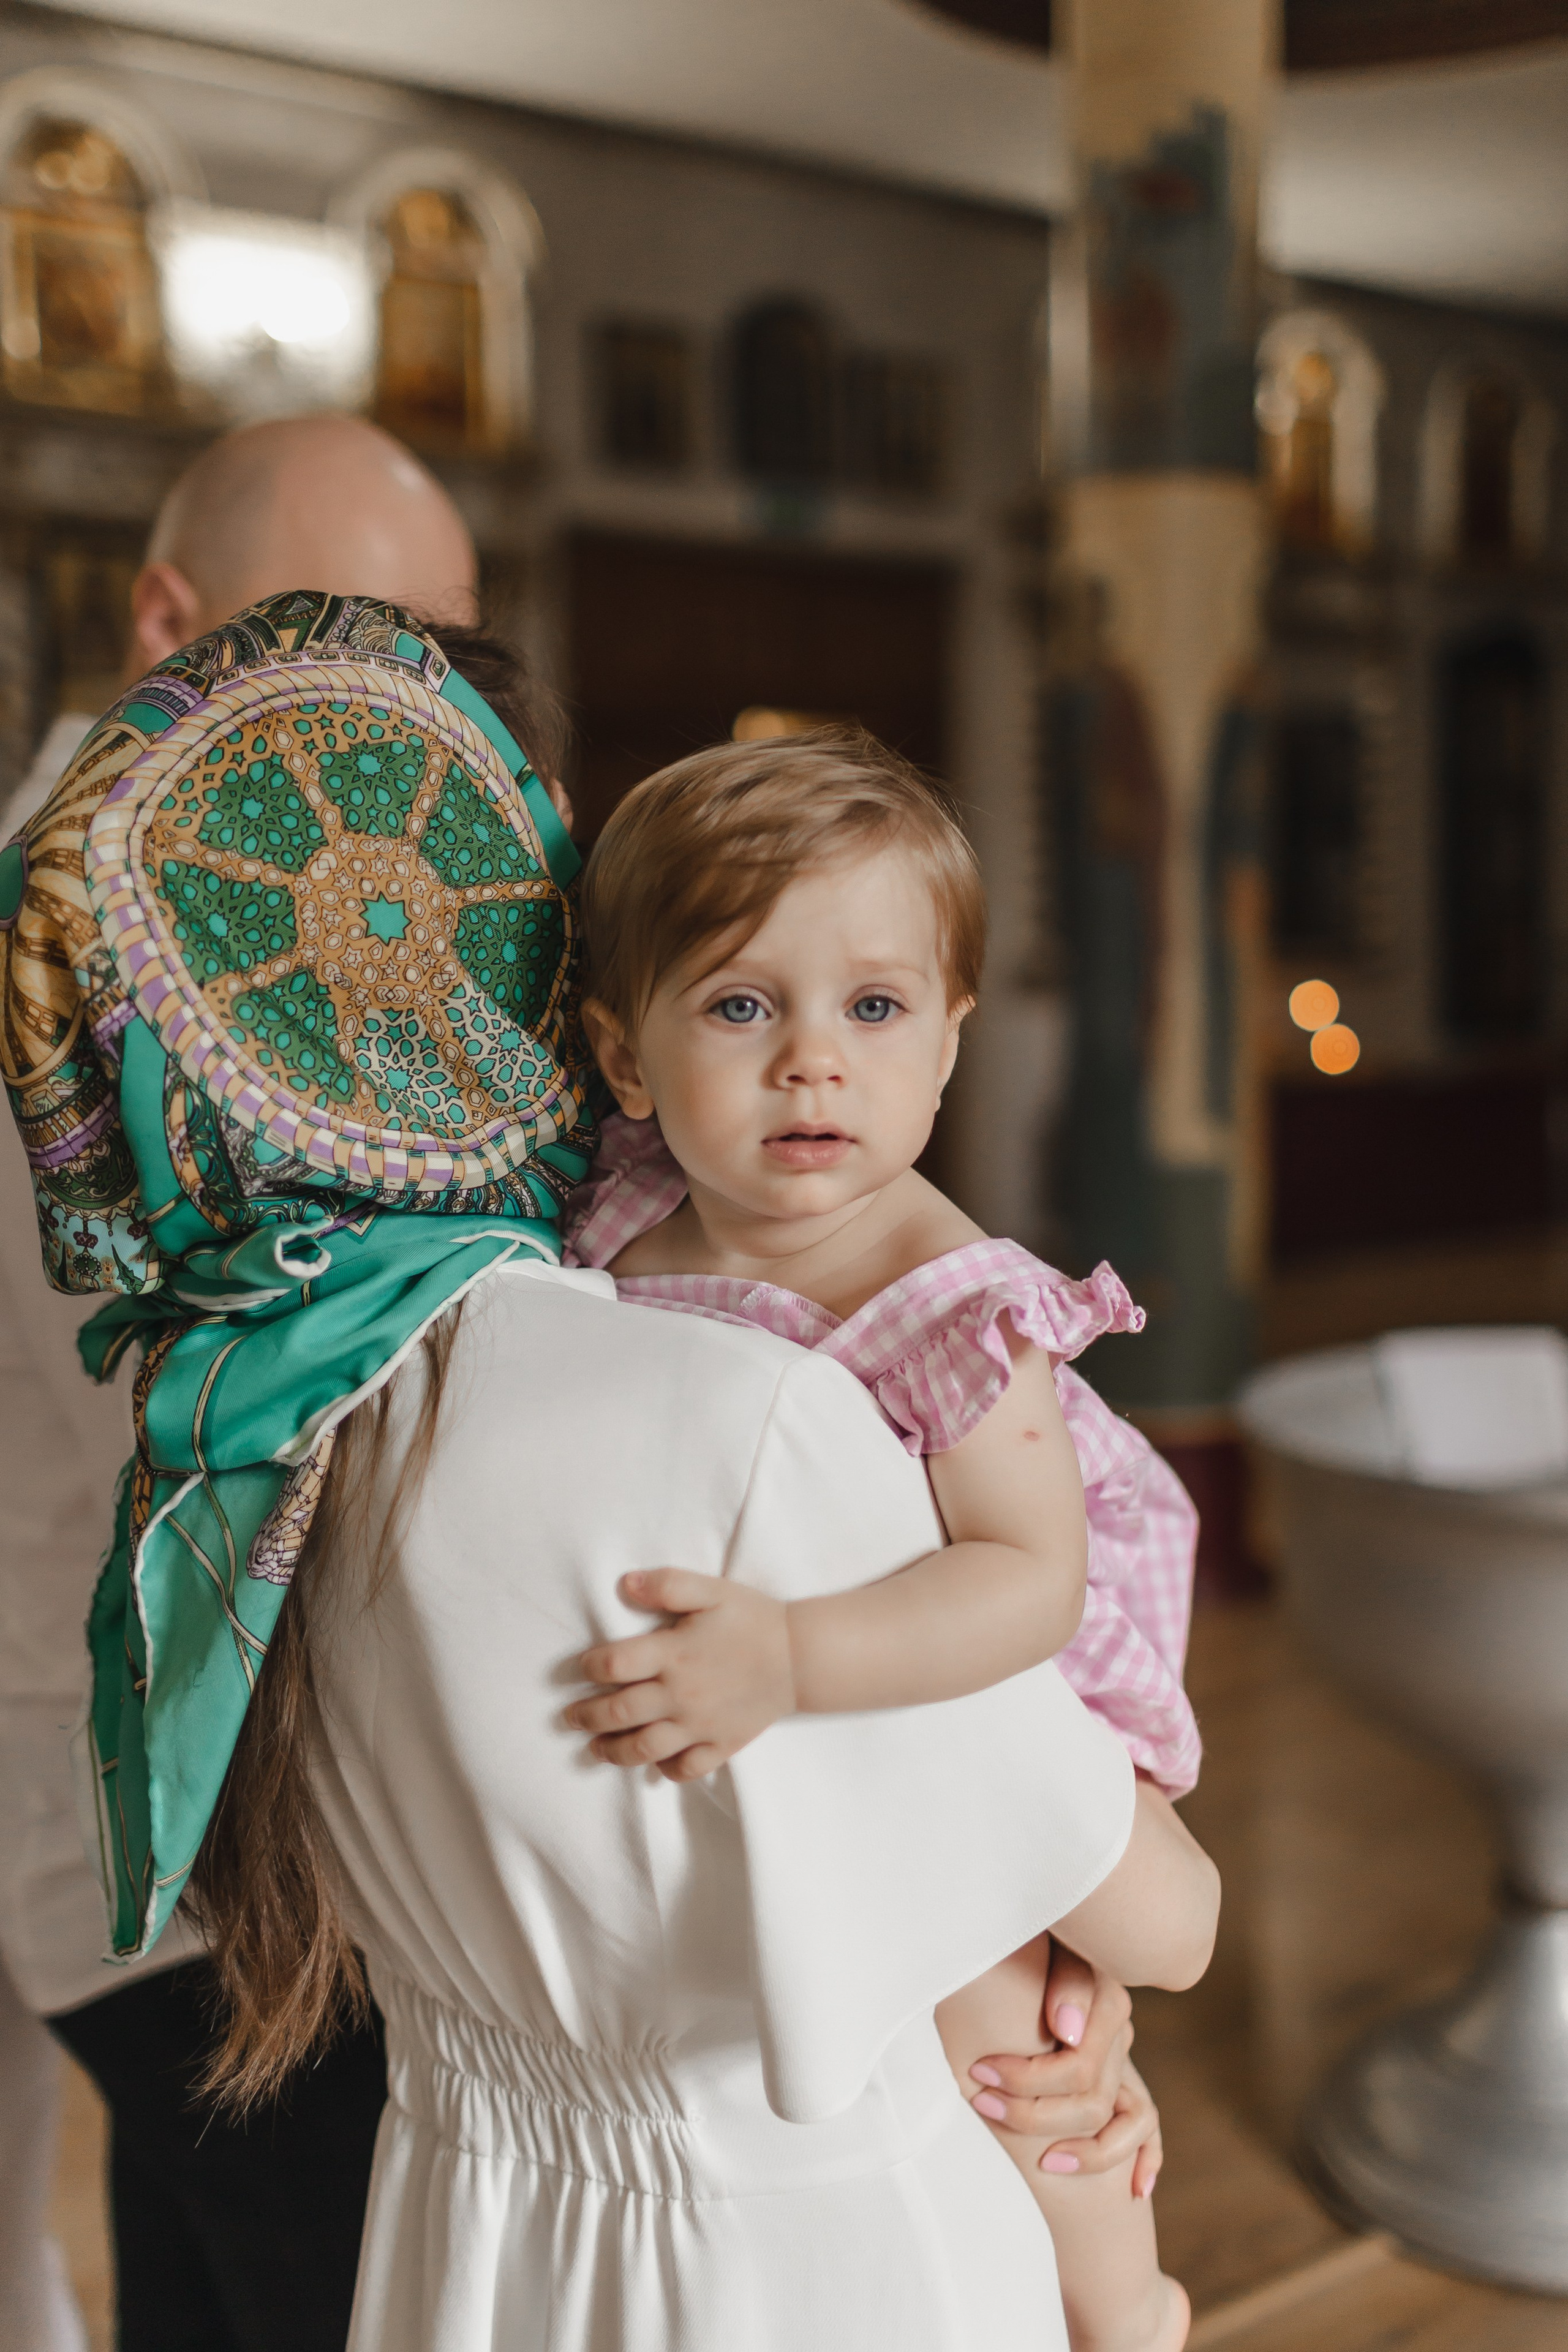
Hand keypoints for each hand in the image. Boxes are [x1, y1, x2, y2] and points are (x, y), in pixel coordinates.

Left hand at [566, 1569, 794, 1781]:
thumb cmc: (753, 1619)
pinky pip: (685, 1768)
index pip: (613, 1665)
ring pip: (644, 1748)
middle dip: (586, 1717)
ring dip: (613, 1750)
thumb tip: (624, 1584)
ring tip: (595, 1749)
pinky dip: (665, 1770)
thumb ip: (667, 1585)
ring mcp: (699, 1724)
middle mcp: (679, 1695)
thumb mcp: (711, 1590)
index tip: (580, 1667)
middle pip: (618, 1713)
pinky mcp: (720, 1743)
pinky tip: (654, 1764)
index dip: (588, 1666)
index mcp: (673, 1654)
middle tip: (568, 1718)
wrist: (802, 1657)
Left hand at [967, 1945, 1137, 2172]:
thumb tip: (1069, 2032)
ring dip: (1095, 2153)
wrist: (1026, 1935)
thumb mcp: (1037, 1949)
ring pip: (1137, 2118)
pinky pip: (1149, 2126)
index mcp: (1102, 1991)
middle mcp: (1118, 2027)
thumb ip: (1064, 1981)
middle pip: (1097, 2095)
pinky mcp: (1129, 2082)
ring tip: (1047, 2165)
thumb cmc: (1020, 1946)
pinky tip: (1136, 2188)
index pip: (1080, 2063)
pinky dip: (1147, 2158)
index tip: (977, 2072)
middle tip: (983, 2104)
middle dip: (1037, 2113)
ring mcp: (1127, 2059)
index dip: (1027, 2076)